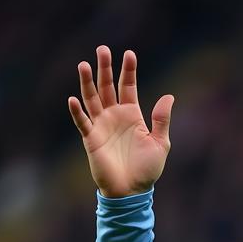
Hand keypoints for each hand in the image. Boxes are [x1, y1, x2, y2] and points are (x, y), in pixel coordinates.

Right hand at [68, 46, 173, 197]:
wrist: (132, 192)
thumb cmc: (147, 170)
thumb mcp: (160, 144)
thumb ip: (161, 120)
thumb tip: (169, 96)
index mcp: (132, 115)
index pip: (128, 87)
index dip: (128, 71)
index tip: (129, 53)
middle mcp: (114, 116)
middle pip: (107, 87)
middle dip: (105, 68)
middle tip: (102, 49)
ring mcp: (101, 126)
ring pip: (92, 99)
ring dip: (88, 83)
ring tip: (85, 65)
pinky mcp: (91, 139)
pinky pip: (82, 122)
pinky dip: (77, 112)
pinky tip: (73, 99)